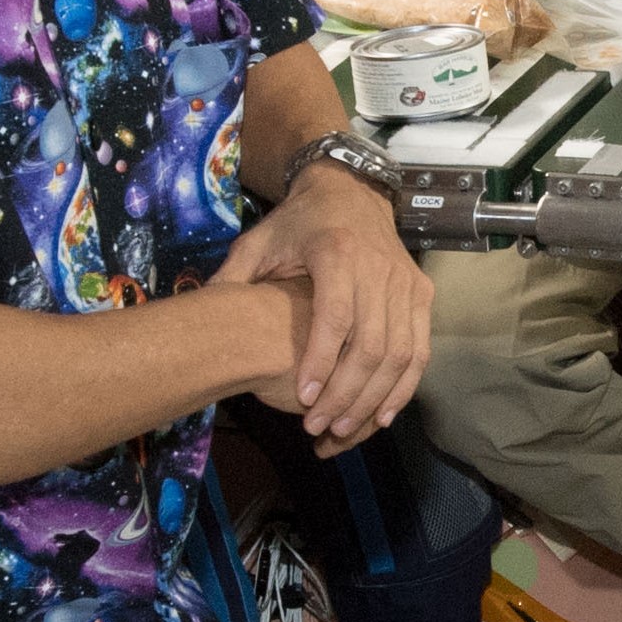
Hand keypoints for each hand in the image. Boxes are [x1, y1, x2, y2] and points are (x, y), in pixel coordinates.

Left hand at [214, 163, 429, 453]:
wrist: (350, 191)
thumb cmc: (298, 223)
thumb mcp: (259, 240)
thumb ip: (233, 275)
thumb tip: (201, 308)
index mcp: (337, 252)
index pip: (335, 317)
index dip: (321, 362)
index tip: (303, 400)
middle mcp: (378, 267)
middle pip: (371, 344)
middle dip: (346, 394)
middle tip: (319, 428)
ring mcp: (405, 282)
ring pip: (400, 353)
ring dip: (373, 399)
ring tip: (343, 430)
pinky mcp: (421, 294)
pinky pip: (420, 349)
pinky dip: (403, 386)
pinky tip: (381, 416)